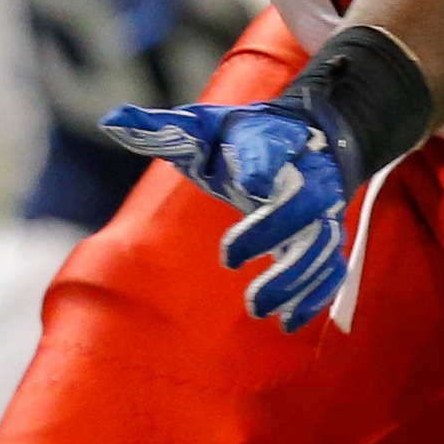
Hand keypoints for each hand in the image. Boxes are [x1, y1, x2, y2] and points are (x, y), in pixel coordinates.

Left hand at [101, 94, 355, 332]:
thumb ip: (163, 129)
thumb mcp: (204, 127)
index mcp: (272, 143)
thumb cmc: (243, 138)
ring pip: (320, 247)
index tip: (248, 182)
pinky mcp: (327, 241)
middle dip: (270, 232)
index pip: (270, 151)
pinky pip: (330, 272)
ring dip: (293, 279)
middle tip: (230, 260)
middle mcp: (306, 178)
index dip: (262, 165)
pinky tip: (289, 323)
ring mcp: (322, 213)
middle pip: (303, 206)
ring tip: (259, 308)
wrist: (306, 141)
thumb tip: (112, 120)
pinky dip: (314, 297)